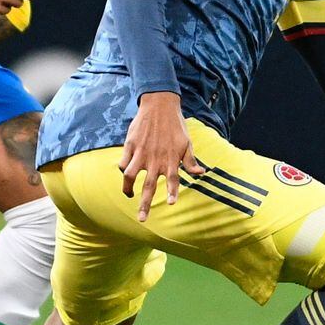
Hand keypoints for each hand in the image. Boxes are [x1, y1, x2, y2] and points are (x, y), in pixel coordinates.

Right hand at [119, 91, 203, 221]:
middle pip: (148, 186)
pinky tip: (126, 173)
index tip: (170, 204)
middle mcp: (155, 159)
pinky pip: (124, 162)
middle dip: (145, 204)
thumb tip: (201, 174)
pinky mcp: (131, 146)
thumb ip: (190, 161)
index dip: (171, 192)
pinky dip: (124, 169)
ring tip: (128, 194)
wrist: (159, 105)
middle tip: (142, 219)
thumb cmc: (175, 126)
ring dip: (128, 188)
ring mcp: (141, 153)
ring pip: (130, 176)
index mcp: (171, 159)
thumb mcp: (186, 143)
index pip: (172, 180)